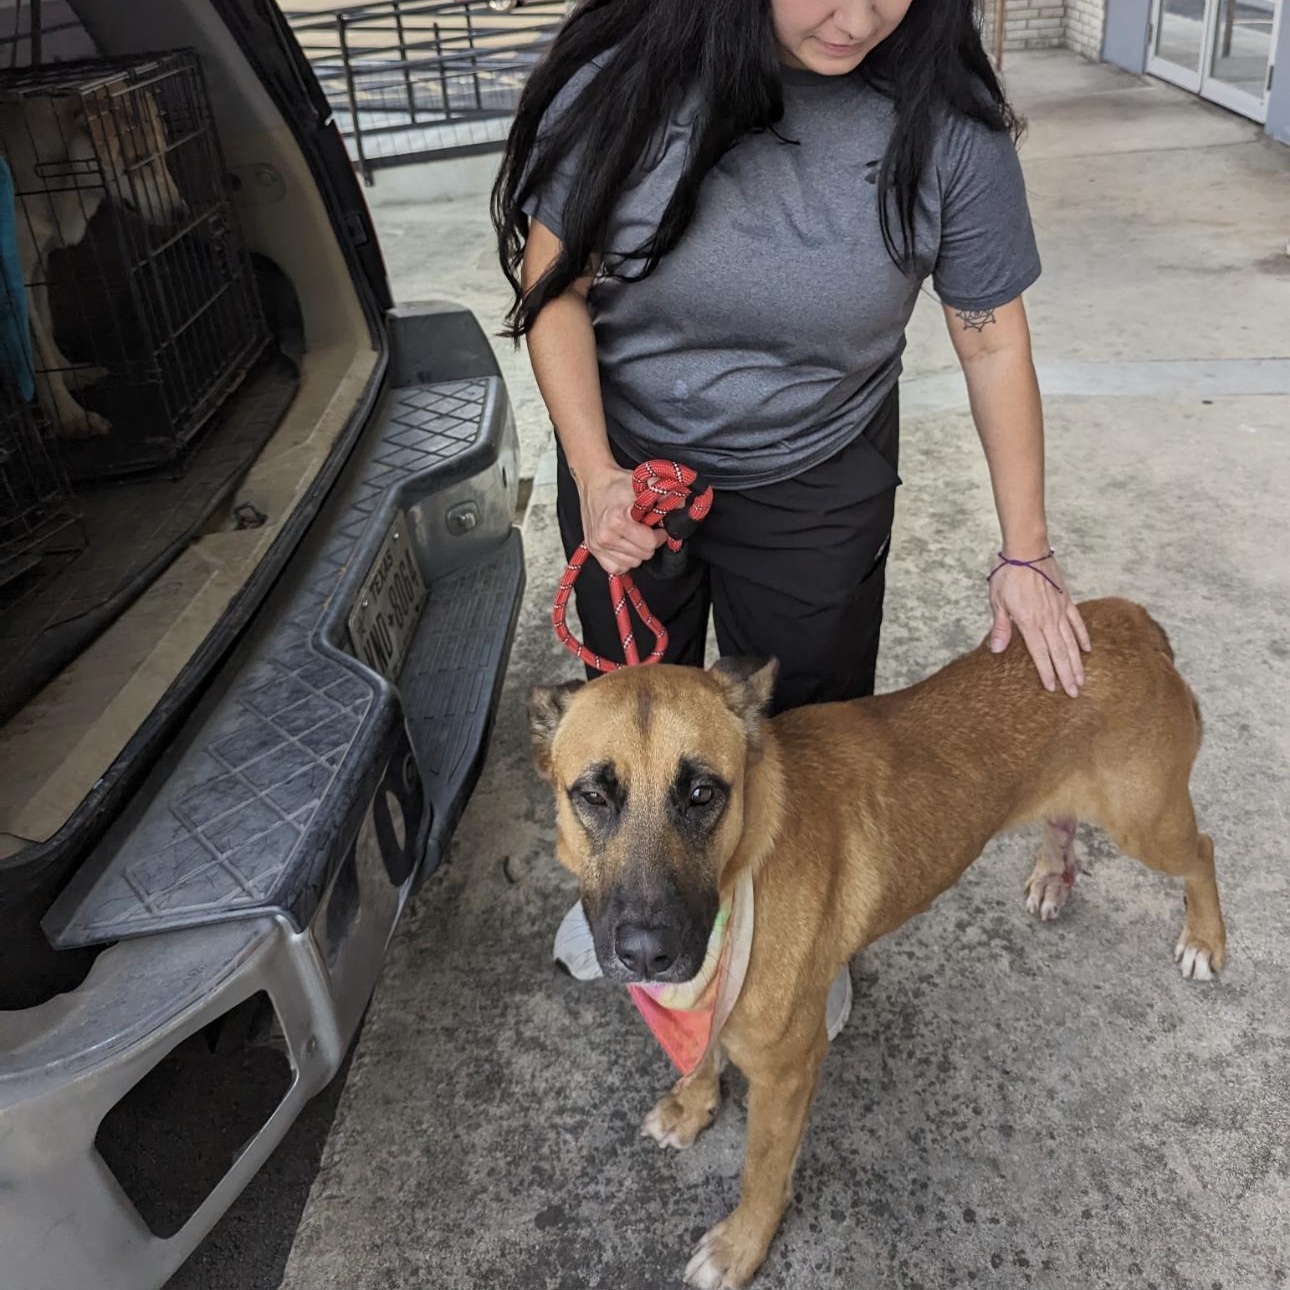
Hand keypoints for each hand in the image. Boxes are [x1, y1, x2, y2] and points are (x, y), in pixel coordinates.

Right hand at [577, 463, 665, 574]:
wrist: (593, 481)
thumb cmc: (617, 483)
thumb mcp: (643, 484)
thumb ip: (664, 495)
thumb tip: (681, 507)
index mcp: (617, 521)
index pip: (650, 543)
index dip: (660, 535)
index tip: (658, 527)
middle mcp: (605, 536)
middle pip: (643, 555)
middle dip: (649, 543)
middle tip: (646, 530)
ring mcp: (597, 545)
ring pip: (632, 564)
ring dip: (637, 552)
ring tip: (634, 535)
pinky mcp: (593, 551)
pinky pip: (617, 568)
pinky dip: (624, 560)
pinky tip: (625, 546)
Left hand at [987, 552, 1090, 696]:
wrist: (1027, 549)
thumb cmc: (1008, 574)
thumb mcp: (997, 601)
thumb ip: (1001, 627)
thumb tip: (996, 649)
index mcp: (1029, 622)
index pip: (1040, 653)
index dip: (1046, 672)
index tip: (1053, 688)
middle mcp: (1048, 619)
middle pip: (1060, 652)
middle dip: (1067, 674)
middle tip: (1075, 693)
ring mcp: (1060, 610)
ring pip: (1071, 642)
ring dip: (1077, 662)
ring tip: (1082, 679)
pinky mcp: (1066, 600)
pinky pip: (1077, 622)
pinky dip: (1083, 636)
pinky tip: (1087, 649)